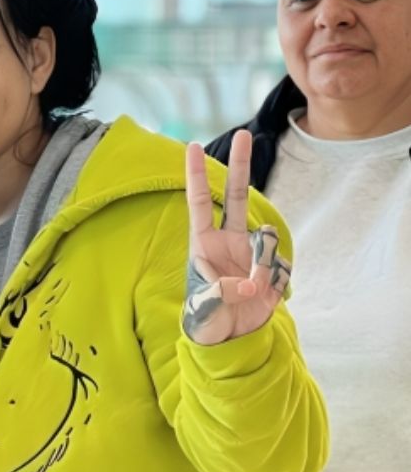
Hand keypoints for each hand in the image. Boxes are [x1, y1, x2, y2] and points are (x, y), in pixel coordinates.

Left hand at [182, 130, 291, 344]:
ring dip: (261, 266)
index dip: (196, 175)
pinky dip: (272, 283)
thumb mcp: (205, 308)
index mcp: (203, 243)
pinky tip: (261, 296)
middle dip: (241, 166)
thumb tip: (249, 286)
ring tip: (249, 292)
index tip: (190, 145)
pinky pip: (280, 265)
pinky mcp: (273, 265)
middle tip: (243, 134)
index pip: (199, 202)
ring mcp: (252, 250)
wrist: (232, 337)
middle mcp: (228, 240)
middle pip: (236, 195)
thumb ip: (223, 294)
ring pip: (267, 238)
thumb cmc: (206, 318)